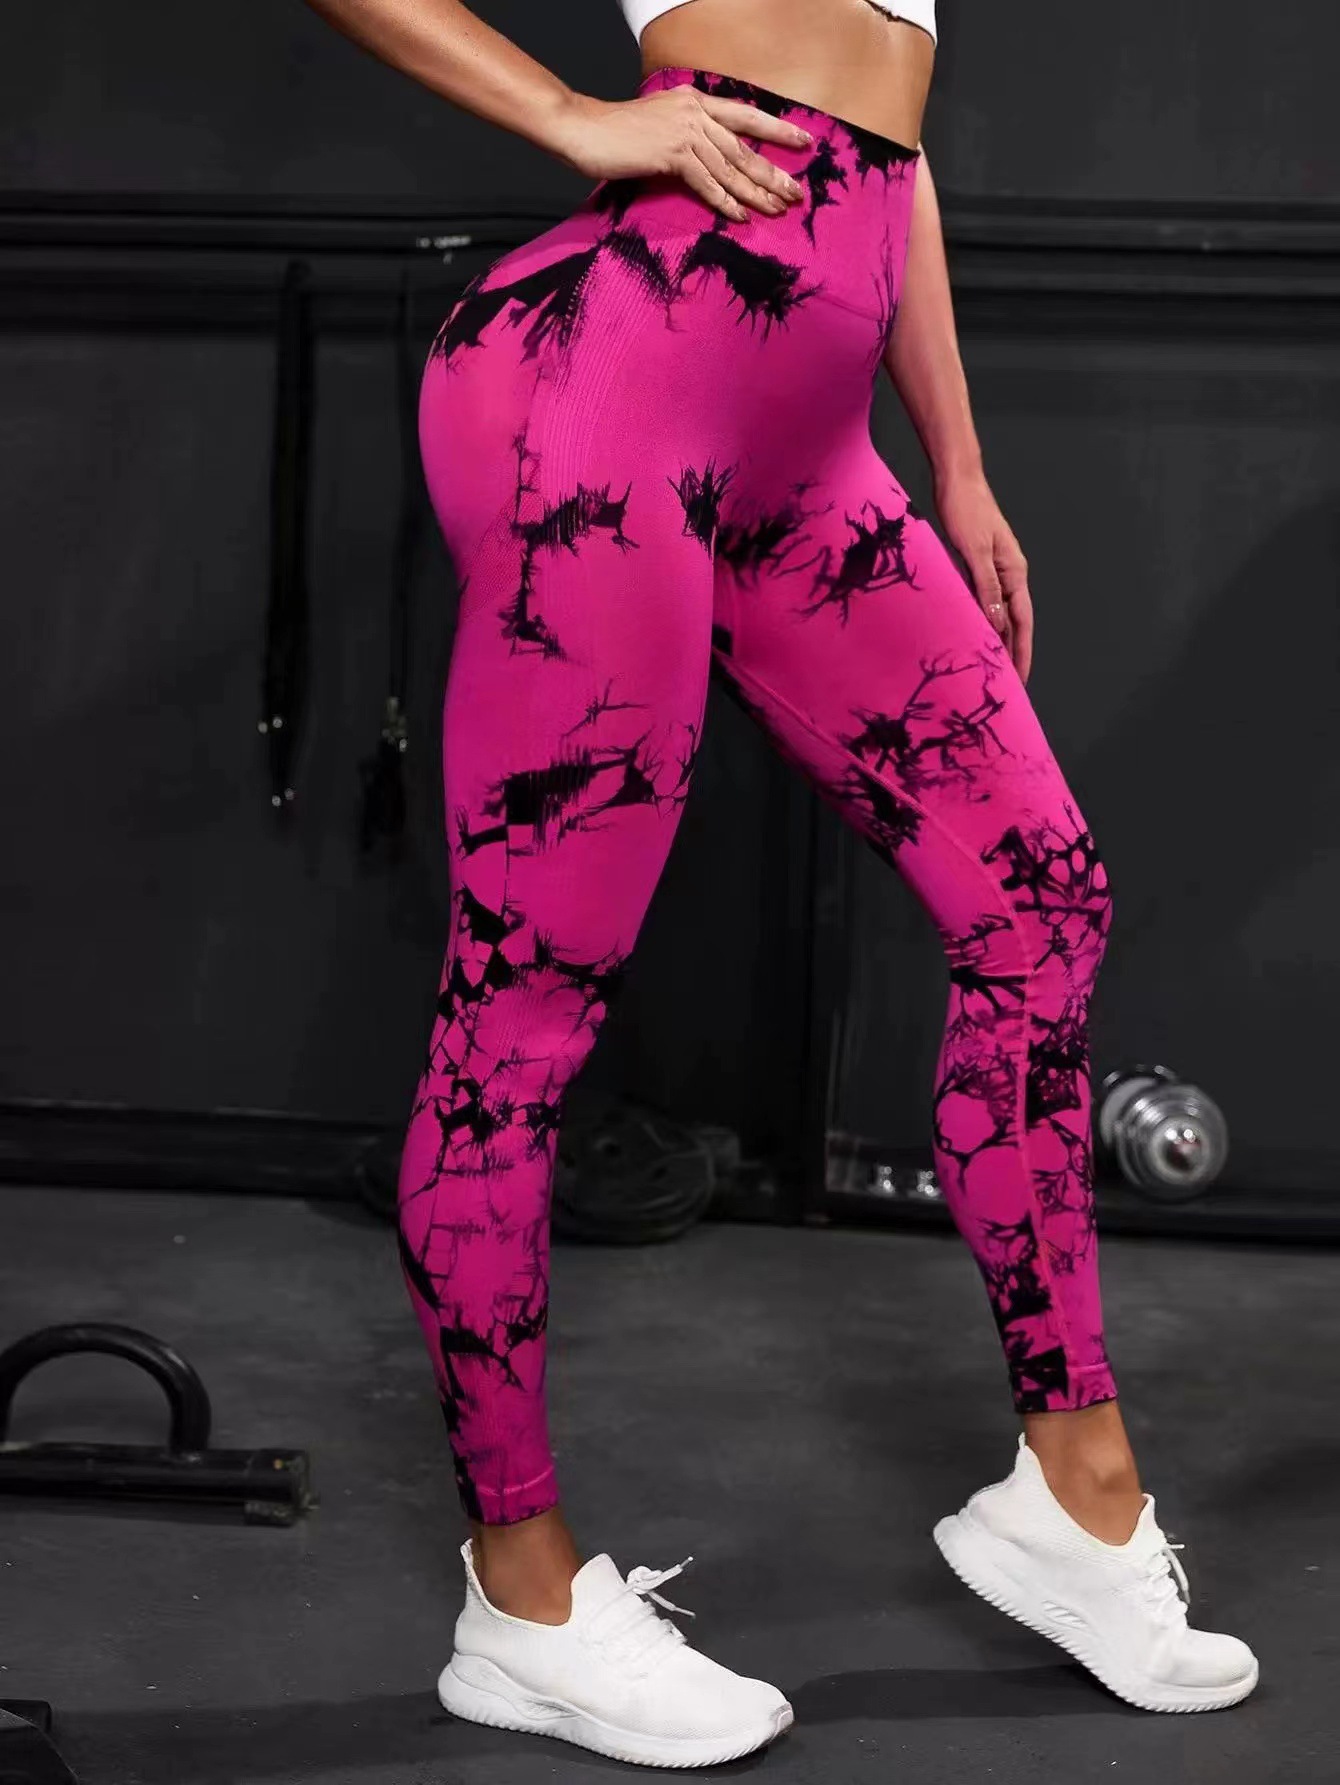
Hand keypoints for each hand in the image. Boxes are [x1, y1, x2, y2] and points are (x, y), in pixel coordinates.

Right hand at [553, 87, 810, 223]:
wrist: (584, 129)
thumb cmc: (617, 133)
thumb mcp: (660, 125)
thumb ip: (687, 135)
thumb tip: (708, 160)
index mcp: (695, 101)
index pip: (745, 116)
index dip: (777, 129)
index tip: (804, 141)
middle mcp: (695, 112)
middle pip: (744, 146)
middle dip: (773, 172)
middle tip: (797, 192)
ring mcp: (684, 131)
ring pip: (730, 167)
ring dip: (756, 192)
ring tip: (778, 209)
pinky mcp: (671, 154)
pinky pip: (706, 182)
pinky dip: (725, 201)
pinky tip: (741, 216)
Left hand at [934, 467, 1033, 681]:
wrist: (957, 479)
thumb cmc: (966, 509)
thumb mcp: (975, 551)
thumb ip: (986, 587)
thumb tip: (996, 623)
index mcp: (1014, 572)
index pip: (1021, 623)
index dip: (1021, 653)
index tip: (1020, 680)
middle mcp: (1009, 574)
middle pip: (1014, 622)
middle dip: (1012, 654)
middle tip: (1008, 685)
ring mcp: (995, 569)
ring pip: (999, 613)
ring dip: (998, 640)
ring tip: (991, 668)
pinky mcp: (978, 564)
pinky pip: (984, 601)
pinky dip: (983, 620)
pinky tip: (974, 633)